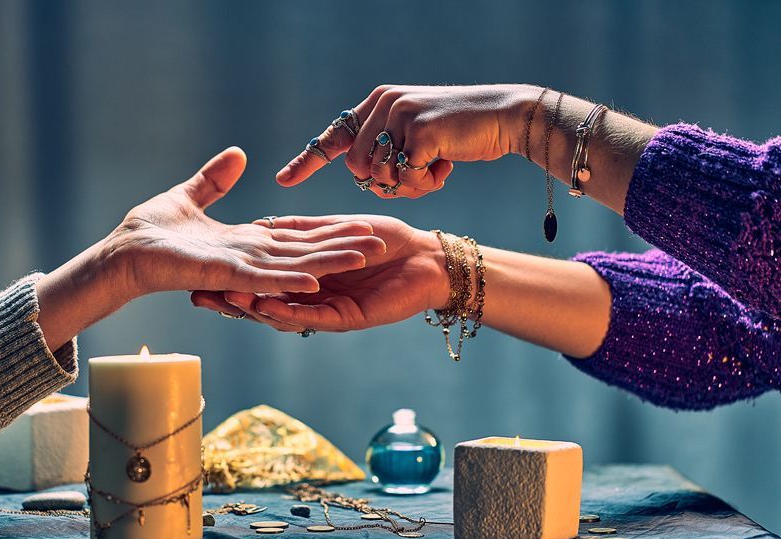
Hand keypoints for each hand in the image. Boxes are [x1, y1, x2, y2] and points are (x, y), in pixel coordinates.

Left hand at [111, 147, 384, 298]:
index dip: (325, 232)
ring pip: (290, 269)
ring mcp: (237, 271)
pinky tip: (312, 281)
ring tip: (359, 258)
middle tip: (376, 244)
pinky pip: (259, 282)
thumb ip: (214, 180)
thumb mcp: (187, 197)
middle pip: (302, 254)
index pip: (293, 237)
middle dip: (338, 249)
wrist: (119, 255)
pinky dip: (285, 283)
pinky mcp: (223, 278)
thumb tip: (237, 154)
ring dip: (324, 265)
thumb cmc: (148, 231)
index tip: (357, 225)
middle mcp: (246, 260)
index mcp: (242, 244)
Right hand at [191, 215, 448, 332]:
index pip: (258, 277)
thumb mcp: (330, 226)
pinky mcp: (344, 318)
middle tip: (194, 296)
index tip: (195, 271)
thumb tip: (263, 221)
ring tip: (223, 302)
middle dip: (228, 299)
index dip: (229, 276)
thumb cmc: (385, 238)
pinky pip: (311, 317)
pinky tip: (265, 307)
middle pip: (260, 300)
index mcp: (305, 276)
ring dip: (251, 308)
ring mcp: (325, 310)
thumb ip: (298, 227)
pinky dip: (288, 311)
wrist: (426, 256)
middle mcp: (310, 296)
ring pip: (281, 313)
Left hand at [276, 84, 531, 198]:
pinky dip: (424, 184)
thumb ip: (389, 149)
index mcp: (378, 104)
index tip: (282, 180)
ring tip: (434, 169)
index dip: (309, 160)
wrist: (504, 117)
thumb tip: (367, 178)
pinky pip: (405, 177)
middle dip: (385, 184)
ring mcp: (400, 114)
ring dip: (407, 186)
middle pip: (358, 167)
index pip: (335, 135)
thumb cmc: (461, 135)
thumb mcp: (417, 138)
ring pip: (379, 175)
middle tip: (418, 177)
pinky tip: (445, 168)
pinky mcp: (418, 130)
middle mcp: (384, 104)